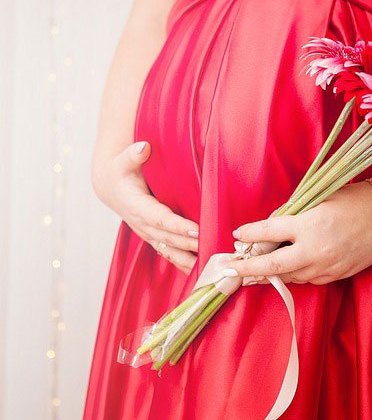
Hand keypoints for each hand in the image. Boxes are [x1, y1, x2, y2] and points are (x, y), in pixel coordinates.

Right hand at [92, 141, 198, 274]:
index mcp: (137, 207)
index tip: (196, 229)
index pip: (160, 219)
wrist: (110, 187)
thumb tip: (143, 148)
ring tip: (210, 266)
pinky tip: (201, 272)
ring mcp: (148, 234)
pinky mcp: (154, 238)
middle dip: (191, 244)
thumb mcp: (124, 161)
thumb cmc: (121, 171)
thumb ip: (134, 155)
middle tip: (213, 246)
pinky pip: (170, 254)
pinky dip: (184, 264)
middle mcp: (143, 225)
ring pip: (170, 250)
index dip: (177, 226)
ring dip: (189, 259)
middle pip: (169, 238)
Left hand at [223, 182, 371, 284]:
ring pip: (288, 276)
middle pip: (271, 266)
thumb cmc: (352, 200)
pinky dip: (295, 273)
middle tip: (230, 270)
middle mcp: (314, 249)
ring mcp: (325, 267)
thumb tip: (270, 227)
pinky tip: (288, 267)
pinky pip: (307, 279)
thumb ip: (293, 215)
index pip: (268, 232)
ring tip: (255, 269)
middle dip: (247, 268)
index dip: (249, 233)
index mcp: (308, 225)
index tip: (237, 235)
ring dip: (271, 272)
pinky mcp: (335, 276)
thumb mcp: (318, 200)